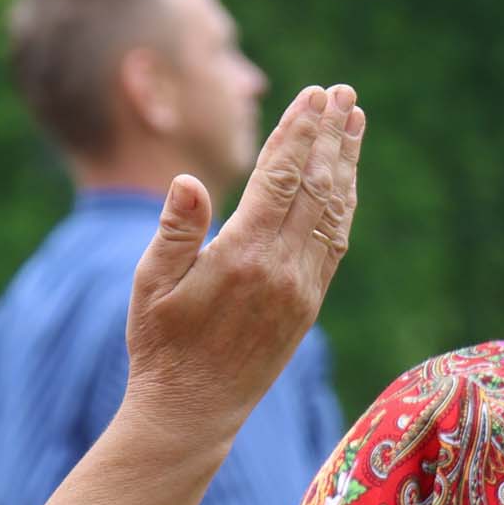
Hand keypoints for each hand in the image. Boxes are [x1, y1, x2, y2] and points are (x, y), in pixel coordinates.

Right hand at [121, 84, 362, 439]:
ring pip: (334, 210)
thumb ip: (174, 231)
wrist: (192, 411)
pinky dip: (343, 203)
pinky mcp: (308, 305)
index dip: (298, 133)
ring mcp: (302, 288)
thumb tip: (187, 180)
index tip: (312, 96)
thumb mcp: (151, 286)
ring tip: (353, 122)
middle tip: (341, 93)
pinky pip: (335, 241)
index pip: (280, 178)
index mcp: (243, 255)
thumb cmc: (161, 346)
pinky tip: (344, 182)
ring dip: (345, 163)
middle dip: (329, 135)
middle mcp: (283, 268)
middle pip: (316, 185)